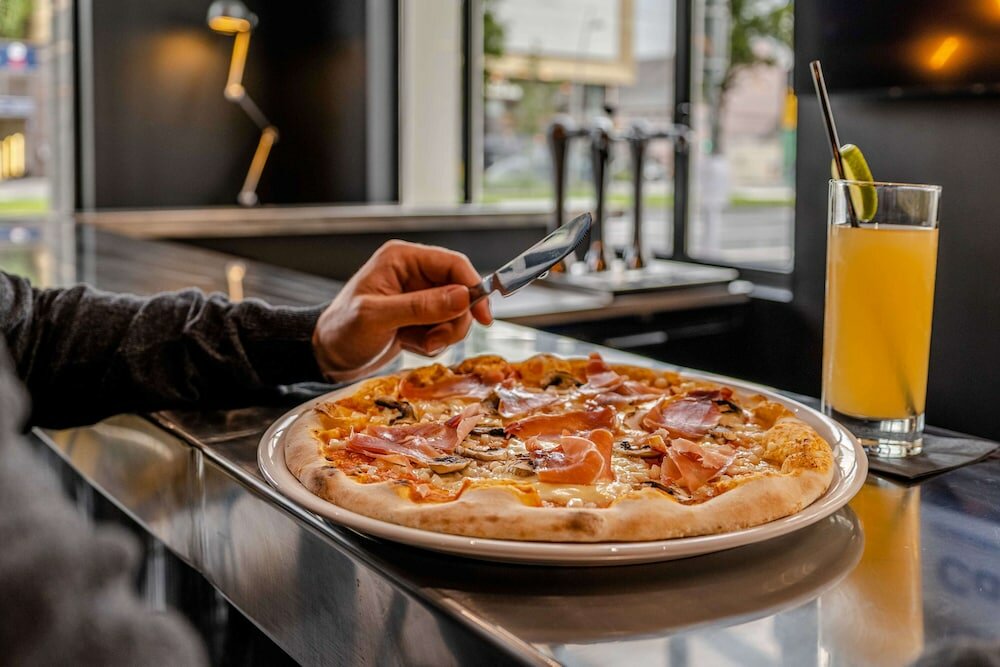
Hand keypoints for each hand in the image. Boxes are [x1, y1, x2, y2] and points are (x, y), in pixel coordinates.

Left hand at [312, 240, 492, 382]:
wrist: (328, 356)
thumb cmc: (342, 330)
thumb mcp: (379, 318)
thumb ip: (421, 306)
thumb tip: (463, 297)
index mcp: (402, 259)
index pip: (453, 264)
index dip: (473, 288)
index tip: (484, 317)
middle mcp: (413, 273)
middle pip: (460, 292)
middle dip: (453, 320)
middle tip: (435, 340)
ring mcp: (418, 295)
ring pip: (456, 313)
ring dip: (442, 334)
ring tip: (417, 344)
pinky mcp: (419, 316)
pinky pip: (444, 327)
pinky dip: (432, 341)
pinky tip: (409, 344)